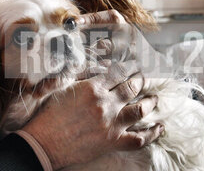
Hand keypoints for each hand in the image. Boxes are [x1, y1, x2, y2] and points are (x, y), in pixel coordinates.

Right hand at [22, 10, 163, 168]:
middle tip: (143, 76)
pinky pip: (139, 138)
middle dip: (140, 79)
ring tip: (154, 99)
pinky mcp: (113, 141)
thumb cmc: (48, 115)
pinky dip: (152, 133)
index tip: (133, 63)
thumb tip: (84, 65)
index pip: (117, 72)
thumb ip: (76, 75)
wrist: (44, 142)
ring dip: (150, 102)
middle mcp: (106, 103)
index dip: (128, 66)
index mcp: (92, 87)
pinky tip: (159, 127)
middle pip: (131, 87)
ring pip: (140, 109)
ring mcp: (112, 123)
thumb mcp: (60, 88)